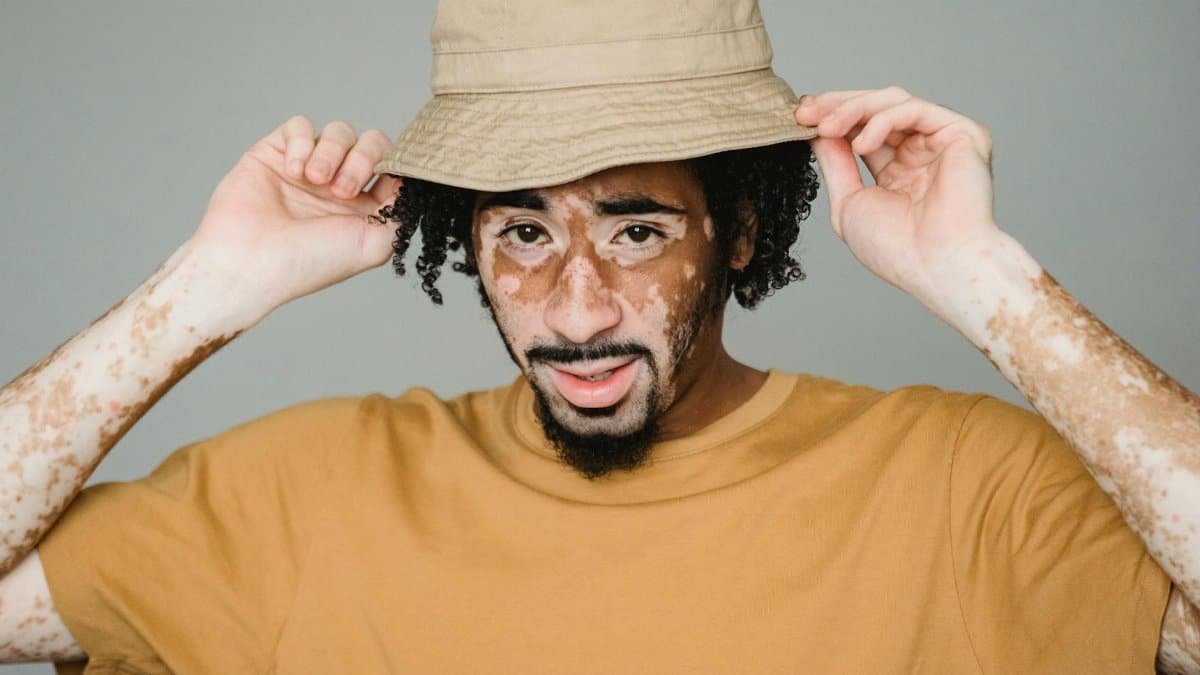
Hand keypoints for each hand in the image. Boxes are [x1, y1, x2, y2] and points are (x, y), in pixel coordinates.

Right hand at [188, 115, 401, 318]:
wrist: (249, 263)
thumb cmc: (309, 262)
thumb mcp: (374, 245)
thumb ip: (402, 210)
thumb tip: (415, 180)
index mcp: (365, 208)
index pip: (394, 168)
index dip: (397, 166)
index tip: (389, 178)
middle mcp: (338, 185)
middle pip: (372, 142)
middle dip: (364, 159)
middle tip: (342, 190)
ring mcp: (308, 167)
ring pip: (340, 131)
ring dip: (332, 153)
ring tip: (315, 182)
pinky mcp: (276, 152)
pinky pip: (301, 125)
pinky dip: (304, 143)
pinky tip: (294, 171)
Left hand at [794, 86, 1002, 300]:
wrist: (936, 265)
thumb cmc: (897, 248)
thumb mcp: (849, 203)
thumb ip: (836, 164)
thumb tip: (818, 133)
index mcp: (898, 170)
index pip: (862, 129)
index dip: (831, 117)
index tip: (798, 118)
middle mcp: (921, 151)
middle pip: (876, 108)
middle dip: (836, 106)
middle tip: (804, 112)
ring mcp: (942, 141)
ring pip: (892, 101)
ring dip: (853, 110)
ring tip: (826, 128)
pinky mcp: (962, 133)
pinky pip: (914, 110)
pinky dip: (881, 121)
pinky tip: (860, 144)